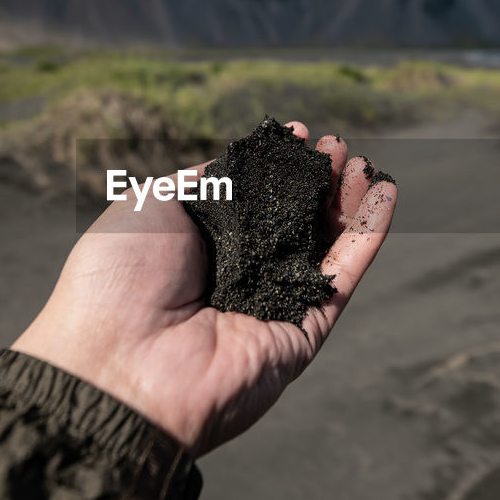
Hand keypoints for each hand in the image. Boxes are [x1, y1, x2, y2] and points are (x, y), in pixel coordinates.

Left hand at [11, 121, 396, 455]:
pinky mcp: (301, 334)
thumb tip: (241, 162)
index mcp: (196, 249)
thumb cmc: (117, 279)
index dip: (278, 168)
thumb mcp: (148, 206)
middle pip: (293, 222)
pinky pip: (342, 280)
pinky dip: (367, 238)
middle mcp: (235, 279)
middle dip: (317, 181)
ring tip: (361, 164)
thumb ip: (202, 182)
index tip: (300, 135)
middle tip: (336, 147)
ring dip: (348, 203)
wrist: (117, 364)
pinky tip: (382, 195)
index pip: (252, 202)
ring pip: (324, 248)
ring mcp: (271, 307)